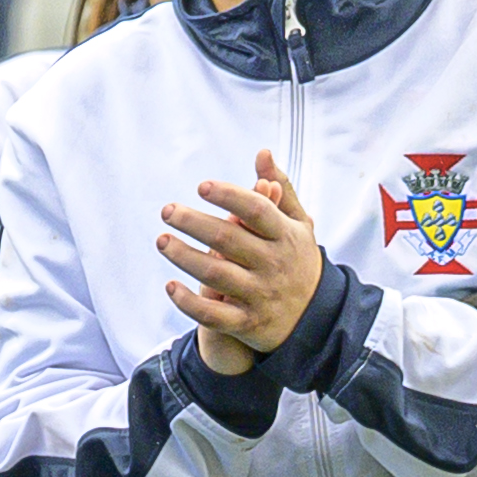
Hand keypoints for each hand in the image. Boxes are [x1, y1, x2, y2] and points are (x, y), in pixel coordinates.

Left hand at [160, 149, 322, 375]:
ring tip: (162, 240)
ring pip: (215, 274)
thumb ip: (280, 189)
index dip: (229, 196)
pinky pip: (213, 314)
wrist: (315, 318)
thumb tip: (262, 153)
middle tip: (168, 210)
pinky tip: (170, 285)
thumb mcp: (297, 224)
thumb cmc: (297, 259)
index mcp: (285, 236)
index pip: (257, 210)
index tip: (201, 186)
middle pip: (228, 239)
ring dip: (184, 257)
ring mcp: (260, 294)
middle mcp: (273, 264)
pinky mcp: (247, 322)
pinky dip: (189, 302)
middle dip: (194, 223)